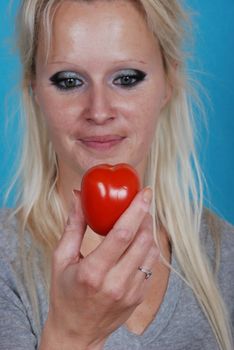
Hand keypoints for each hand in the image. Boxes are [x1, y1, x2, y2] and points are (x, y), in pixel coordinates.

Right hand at [40, 187, 158, 348]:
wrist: (77, 332)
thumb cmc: (65, 294)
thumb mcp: (61, 259)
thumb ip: (73, 227)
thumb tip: (79, 199)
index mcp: (93, 272)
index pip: (122, 234)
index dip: (136, 210)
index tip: (145, 193)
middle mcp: (116, 283)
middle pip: (143, 240)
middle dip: (146, 216)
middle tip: (142, 203)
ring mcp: (131, 292)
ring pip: (152, 252)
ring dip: (149, 231)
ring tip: (140, 220)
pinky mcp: (140, 296)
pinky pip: (151, 265)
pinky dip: (148, 248)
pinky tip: (137, 242)